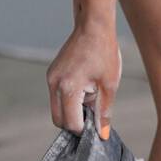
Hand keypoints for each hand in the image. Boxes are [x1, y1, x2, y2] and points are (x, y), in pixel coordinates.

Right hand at [46, 21, 121, 138]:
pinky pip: (56, 95)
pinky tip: (84, 86)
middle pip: (59, 120)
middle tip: (93, 112)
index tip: (97, 123)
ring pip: (56, 108)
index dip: (85, 128)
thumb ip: (104, 111)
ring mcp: (51, 78)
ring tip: (90, 94)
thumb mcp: (109, 84)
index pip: (71, 123)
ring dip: (72, 109)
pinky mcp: (51, 73)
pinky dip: (68, 98)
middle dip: (75, 122)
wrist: (93, 26)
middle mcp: (54, 84)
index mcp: (68, 88)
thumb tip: (102, 133)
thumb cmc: (103, 52)